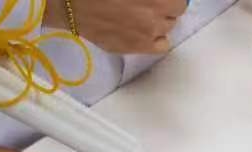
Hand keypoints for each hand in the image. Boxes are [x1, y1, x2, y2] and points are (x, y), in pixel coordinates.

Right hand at [44, 0, 187, 53]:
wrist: (71, 4)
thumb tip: (157, 0)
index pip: (180, 0)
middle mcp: (154, 16)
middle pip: (176, 11)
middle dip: (167, 4)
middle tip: (151, 1)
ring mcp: (147, 34)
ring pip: (169, 28)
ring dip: (161, 19)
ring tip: (144, 13)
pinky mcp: (136, 48)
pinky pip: (161, 45)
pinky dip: (158, 37)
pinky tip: (146, 29)